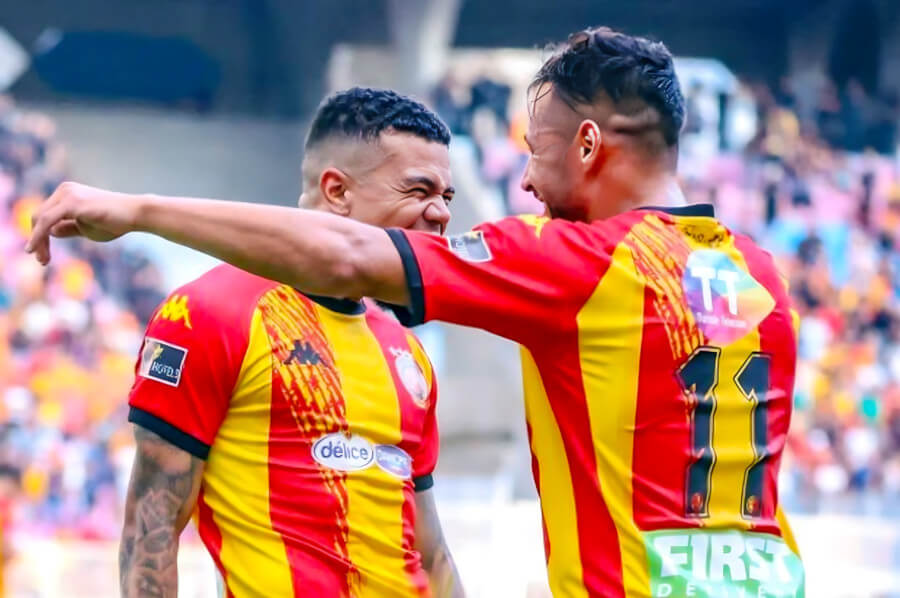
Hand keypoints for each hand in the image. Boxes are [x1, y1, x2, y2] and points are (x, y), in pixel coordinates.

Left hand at [25, 182, 143, 264]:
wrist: (135, 214)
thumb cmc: (116, 221)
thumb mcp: (86, 228)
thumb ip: (68, 228)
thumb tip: (50, 232)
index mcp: (68, 193)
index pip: (45, 215)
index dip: (40, 236)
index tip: (42, 256)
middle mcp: (64, 190)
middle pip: (39, 217)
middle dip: (37, 240)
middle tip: (42, 261)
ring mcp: (67, 194)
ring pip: (39, 219)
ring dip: (37, 241)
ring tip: (42, 260)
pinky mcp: (71, 202)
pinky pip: (46, 221)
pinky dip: (38, 236)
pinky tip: (34, 248)